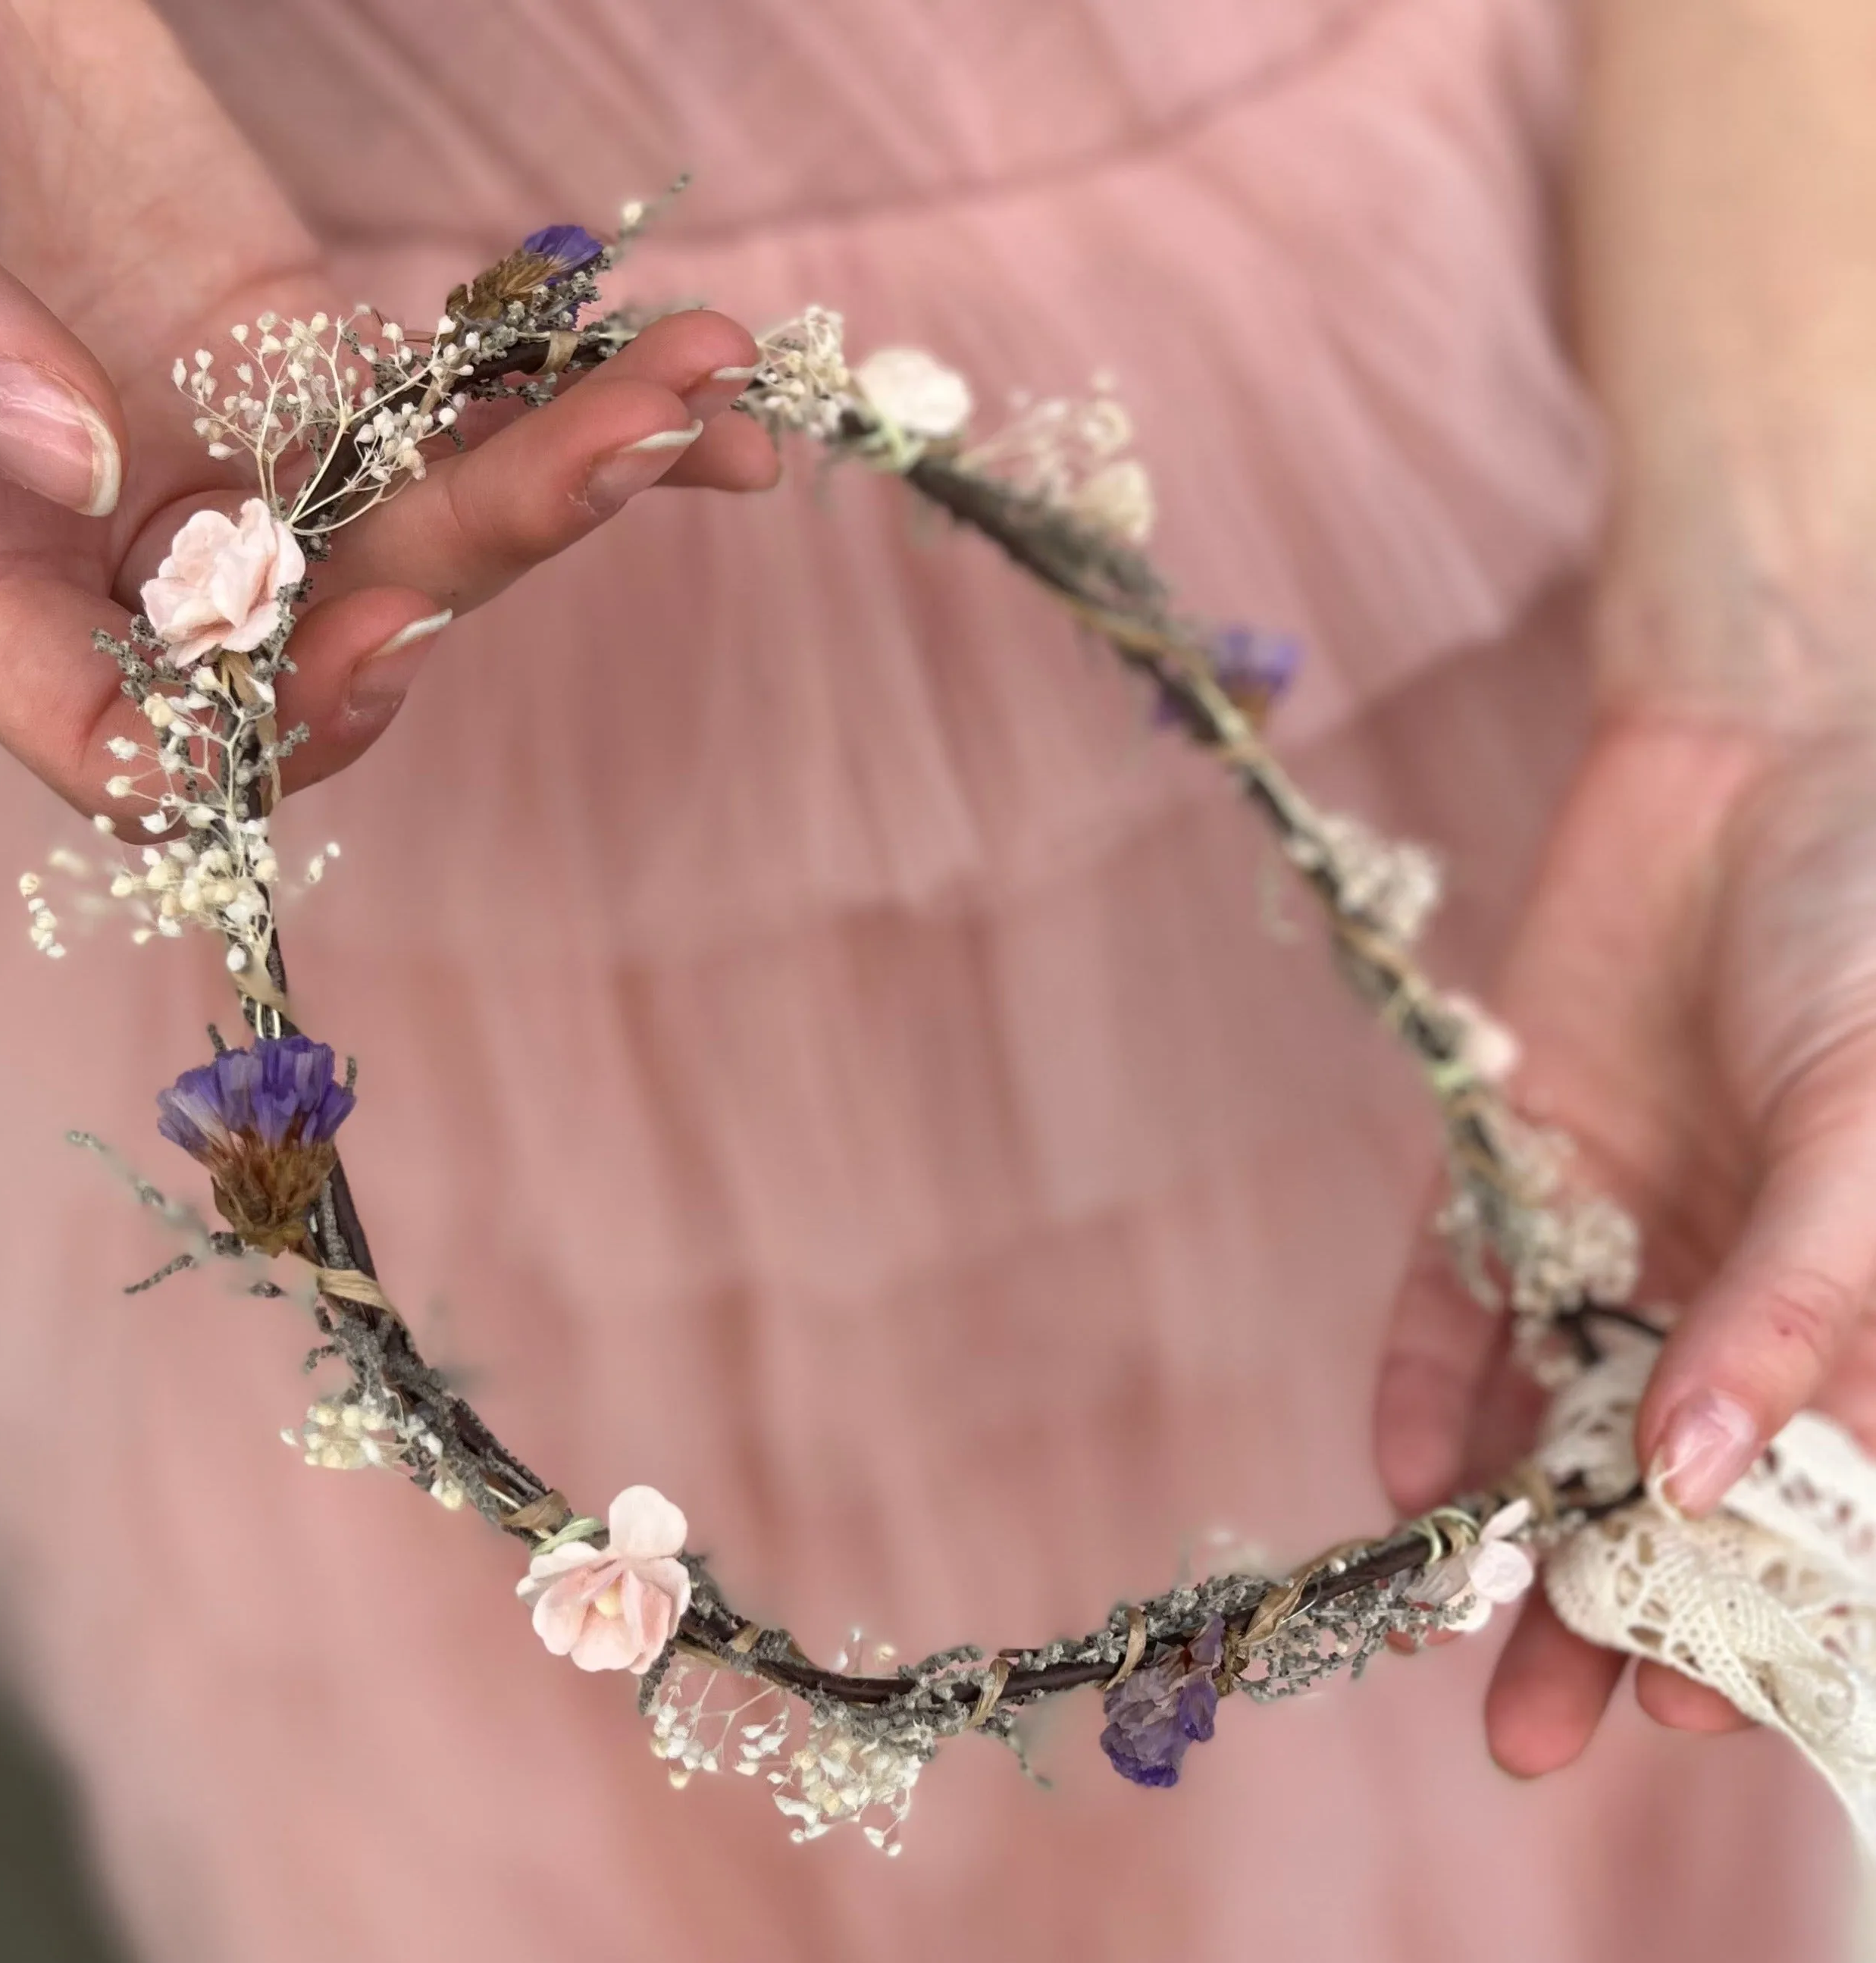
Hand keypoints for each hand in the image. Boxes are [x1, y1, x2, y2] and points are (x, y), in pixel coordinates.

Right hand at [0, 0, 776, 806]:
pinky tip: (710, 397)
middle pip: (337, 624)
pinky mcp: (324, 370)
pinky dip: (582, 403)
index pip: (128, 745)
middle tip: (627, 443)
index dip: (259, 738)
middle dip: (493, 545)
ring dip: (580, 468)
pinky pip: (464, 414)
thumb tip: (85, 464)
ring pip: (433, 521)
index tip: (380, 644)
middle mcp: (136, 549)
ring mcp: (247, 463)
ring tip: (704, 381)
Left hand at [1373, 702, 1875, 1770]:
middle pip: (1656, 1490)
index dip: (1741, 1612)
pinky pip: (1455, 1294)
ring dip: (1500, 1522)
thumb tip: (1703, 1486)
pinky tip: (1409, 1465)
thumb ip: (1797, 1307)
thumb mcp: (1868, 1135)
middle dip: (1601, 1605)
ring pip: (1547, 1412)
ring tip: (1449, 1627)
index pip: (1797, 1505)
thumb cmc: (1872, 944)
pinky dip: (1427, 1374)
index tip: (1681, 1704)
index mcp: (1850, 1310)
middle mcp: (1726, 1295)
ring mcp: (1612, 1236)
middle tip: (1533, 1734)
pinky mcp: (1507, 1166)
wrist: (1757, 761)